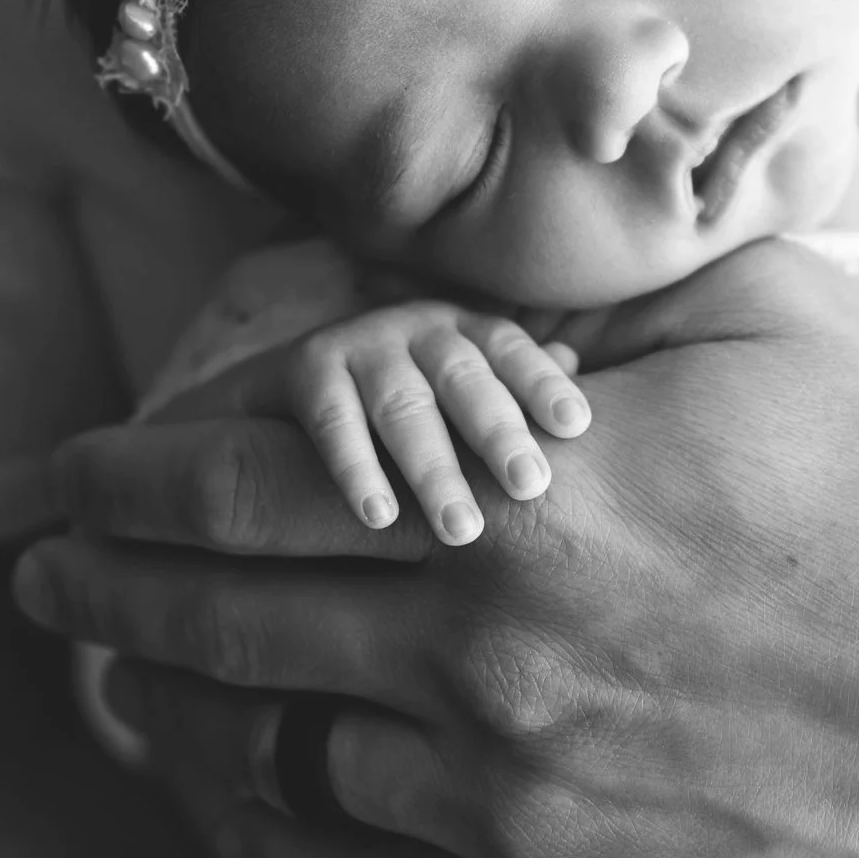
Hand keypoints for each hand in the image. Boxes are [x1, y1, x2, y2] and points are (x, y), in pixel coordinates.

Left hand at [12, 240, 858, 857]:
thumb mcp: (763, 314)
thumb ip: (580, 294)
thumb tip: (445, 295)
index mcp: (526, 503)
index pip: (254, 486)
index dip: (136, 477)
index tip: (80, 469)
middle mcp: (491, 667)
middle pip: (224, 630)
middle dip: (109, 595)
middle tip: (53, 576)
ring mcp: (523, 811)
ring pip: (277, 762)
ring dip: (182, 712)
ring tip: (136, 684)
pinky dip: (287, 834)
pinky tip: (262, 798)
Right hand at [250, 301, 587, 544]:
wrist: (277, 398)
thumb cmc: (392, 405)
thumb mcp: (454, 396)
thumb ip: (511, 393)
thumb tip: (581, 391)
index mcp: (461, 330)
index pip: (509, 351)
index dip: (542, 384)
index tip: (577, 426)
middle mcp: (415, 326)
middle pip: (464, 378)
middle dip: (498, 433)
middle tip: (531, 488)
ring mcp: (359, 341)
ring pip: (403, 406)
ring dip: (434, 468)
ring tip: (464, 531)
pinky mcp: (305, 365)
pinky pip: (333, 420)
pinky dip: (356, 468)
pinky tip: (379, 517)